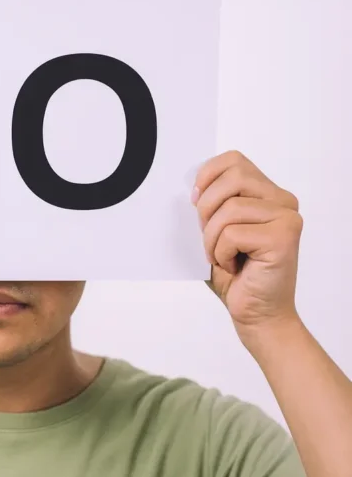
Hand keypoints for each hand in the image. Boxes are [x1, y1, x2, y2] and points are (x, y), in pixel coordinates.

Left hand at [192, 150, 302, 340]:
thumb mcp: (215, 233)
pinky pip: (233, 233)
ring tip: (222, 257)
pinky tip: (234, 267)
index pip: (234, 161)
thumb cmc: (236, 277)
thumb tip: (190, 188)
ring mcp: (287, 217)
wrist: (257, 316)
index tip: (195, 202)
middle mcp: (283, 201)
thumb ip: (210, 206)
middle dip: (207, 209)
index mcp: (268, 194)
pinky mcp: (284, 236)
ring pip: (229, 208)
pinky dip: (221, 253)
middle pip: (233, 177)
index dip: (207, 176)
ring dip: (212, 239)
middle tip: (209, 238)